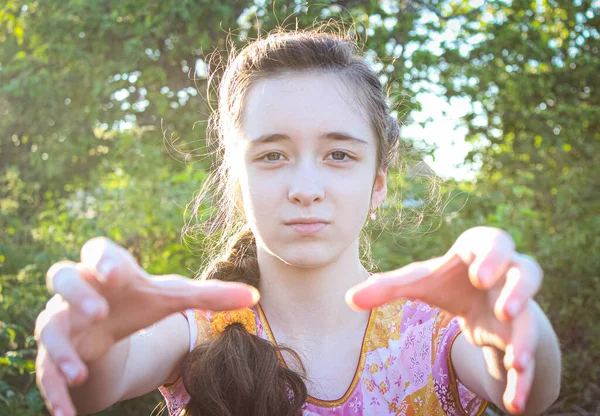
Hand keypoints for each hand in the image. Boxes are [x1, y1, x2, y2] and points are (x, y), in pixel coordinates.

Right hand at [35, 237, 258, 415]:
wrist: (108, 328)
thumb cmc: (138, 302)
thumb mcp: (172, 299)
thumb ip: (209, 296)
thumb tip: (254, 296)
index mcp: (110, 269)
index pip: (99, 252)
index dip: (104, 259)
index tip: (114, 272)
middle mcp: (80, 290)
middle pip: (63, 278)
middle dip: (78, 293)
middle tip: (98, 311)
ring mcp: (63, 321)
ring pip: (49, 326)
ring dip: (61, 348)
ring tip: (78, 372)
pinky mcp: (55, 353)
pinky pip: (45, 370)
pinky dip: (54, 391)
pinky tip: (66, 414)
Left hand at [345, 226, 543, 413]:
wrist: (479, 300)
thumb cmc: (448, 280)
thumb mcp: (420, 281)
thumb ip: (388, 287)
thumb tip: (349, 298)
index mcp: (480, 251)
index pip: (493, 241)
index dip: (491, 255)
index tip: (477, 274)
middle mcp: (508, 274)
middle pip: (527, 272)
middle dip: (517, 290)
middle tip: (503, 308)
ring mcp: (520, 305)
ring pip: (532, 317)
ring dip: (525, 338)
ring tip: (515, 361)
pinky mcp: (523, 334)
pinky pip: (529, 356)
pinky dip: (523, 380)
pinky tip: (514, 405)